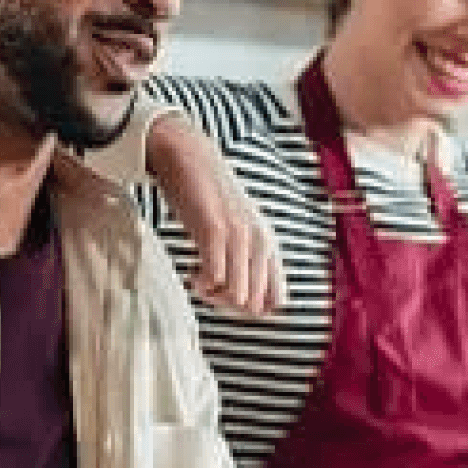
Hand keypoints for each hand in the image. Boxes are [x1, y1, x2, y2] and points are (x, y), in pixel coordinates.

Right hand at [146, 113, 286, 316]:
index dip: (251, 310)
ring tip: (200, 280)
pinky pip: (215, 277)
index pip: (276, 300)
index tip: (228, 297)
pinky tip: (193, 272)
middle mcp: (260, 242)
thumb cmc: (209, 198)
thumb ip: (245, 258)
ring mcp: (240, 236)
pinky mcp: (215, 230)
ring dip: (214, 297)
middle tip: (209, 290)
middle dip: (228, 307)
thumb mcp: (238, 231)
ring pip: (238, 296)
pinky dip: (202, 285)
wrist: (190, 158)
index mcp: (269, 245)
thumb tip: (242, 298)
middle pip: (254, 305)